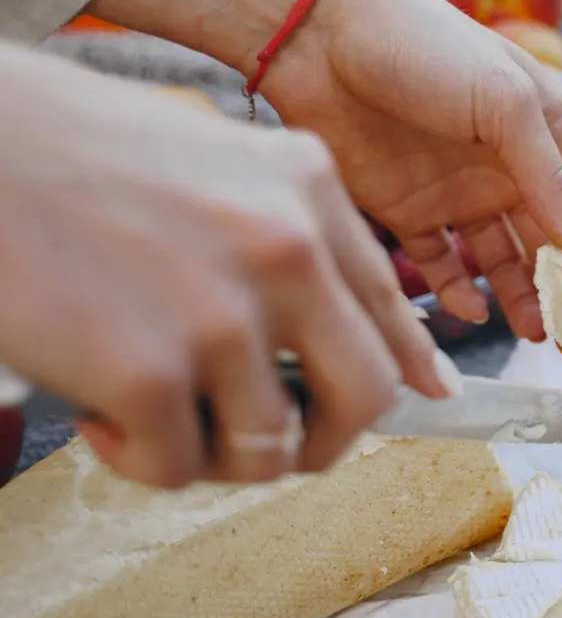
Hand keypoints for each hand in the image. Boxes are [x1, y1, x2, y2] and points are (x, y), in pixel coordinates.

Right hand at [0, 44, 452, 487]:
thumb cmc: (78, 150)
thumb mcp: (220, 161)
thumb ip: (289, 232)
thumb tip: (335, 319)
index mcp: (309, 190)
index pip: (392, 307)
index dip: (410, 368)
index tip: (426, 398)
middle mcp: (289, 250)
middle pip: (366, 395)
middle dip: (328, 438)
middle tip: (275, 441)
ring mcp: (225, 313)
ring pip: (269, 449)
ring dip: (213, 450)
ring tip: (152, 406)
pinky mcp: (149, 371)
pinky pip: (177, 466)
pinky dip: (137, 456)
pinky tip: (98, 404)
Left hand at [92, 0, 561, 341]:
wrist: (318, 32)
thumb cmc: (425, 45)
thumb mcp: (507, 106)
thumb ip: (552, 182)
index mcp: (544, 131)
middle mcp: (505, 165)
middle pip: (548, 242)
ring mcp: (455, 190)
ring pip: (499, 261)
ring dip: (520, 298)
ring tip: (536, 335)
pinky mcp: (404, 209)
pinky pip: (439, 264)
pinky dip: (456, 292)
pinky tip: (471, 312)